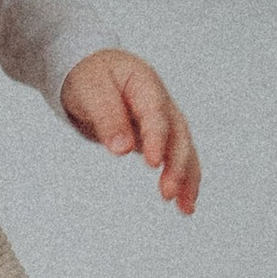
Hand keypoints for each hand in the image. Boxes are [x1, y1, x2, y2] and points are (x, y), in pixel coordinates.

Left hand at [61, 49, 198, 212]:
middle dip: (177, 164)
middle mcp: (161, 103)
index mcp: (145, 84)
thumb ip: (107, 116)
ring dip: (186, 177)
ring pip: (183, 149)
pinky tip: (184, 204)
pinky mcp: (159, 137)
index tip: (153, 164)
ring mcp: (163, 120)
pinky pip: (175, 159)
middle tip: (167, 192)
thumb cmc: (90, 76)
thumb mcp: (90, 90)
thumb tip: (122, 149)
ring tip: (184, 207)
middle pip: (177, 134)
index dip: (157, 138)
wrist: (91, 71)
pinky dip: (182, 180)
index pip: (156, 114)